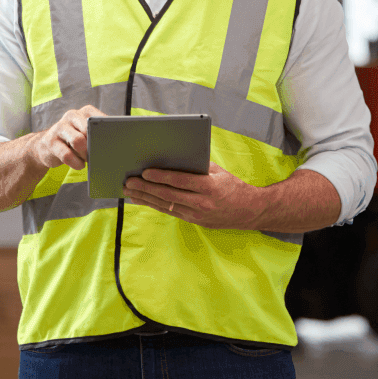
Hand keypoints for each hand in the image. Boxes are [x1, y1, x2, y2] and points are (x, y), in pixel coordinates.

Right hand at [30, 105, 105, 171]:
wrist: (47, 147)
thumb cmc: (75, 141)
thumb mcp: (88, 134)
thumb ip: (100, 135)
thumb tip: (115, 145)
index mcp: (86, 112)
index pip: (100, 119)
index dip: (107, 132)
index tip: (112, 144)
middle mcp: (72, 115)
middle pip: (88, 129)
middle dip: (95, 144)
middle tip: (98, 154)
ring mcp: (59, 127)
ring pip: (78, 141)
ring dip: (86, 154)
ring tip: (88, 160)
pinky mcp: (50, 141)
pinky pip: (66, 155)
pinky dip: (76, 163)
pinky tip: (79, 165)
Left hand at [123, 162, 264, 229]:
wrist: (248, 211)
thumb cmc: (232, 185)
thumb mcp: (218, 171)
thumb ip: (197, 166)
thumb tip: (172, 157)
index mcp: (209, 187)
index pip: (181, 181)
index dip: (161, 177)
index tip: (145, 172)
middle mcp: (202, 203)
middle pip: (168, 195)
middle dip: (146, 188)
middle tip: (129, 181)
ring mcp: (197, 215)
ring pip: (166, 205)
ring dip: (145, 198)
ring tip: (129, 191)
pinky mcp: (194, 221)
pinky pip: (170, 211)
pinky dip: (154, 205)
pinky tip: (142, 199)